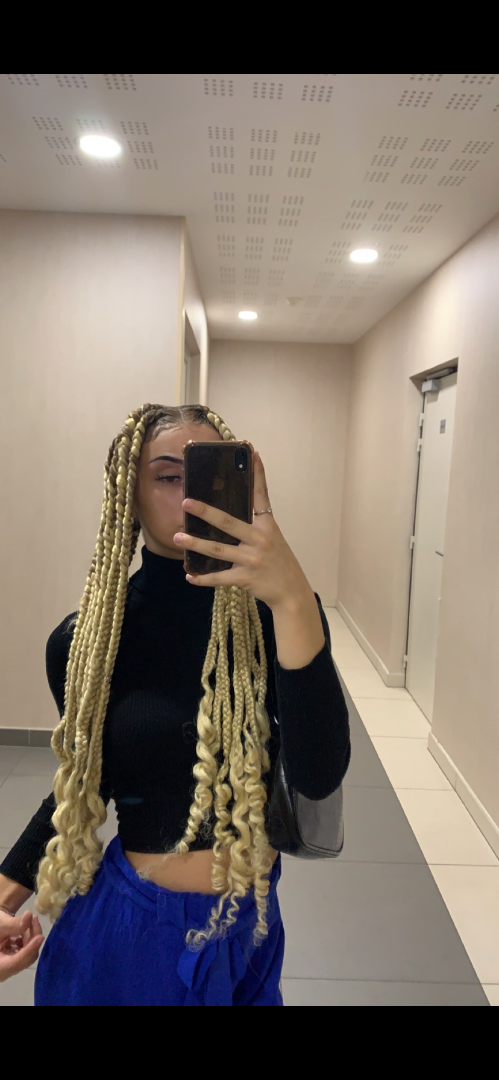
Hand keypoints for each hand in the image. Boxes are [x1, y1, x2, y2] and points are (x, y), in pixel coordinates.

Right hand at [0, 908, 43, 981]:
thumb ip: (14, 924)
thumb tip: (29, 915)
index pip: (16, 962)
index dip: (29, 949)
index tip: (40, 937)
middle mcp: (3, 972)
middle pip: (24, 959)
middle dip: (32, 939)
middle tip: (34, 919)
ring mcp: (8, 968)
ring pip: (26, 956)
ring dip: (30, 938)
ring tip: (29, 921)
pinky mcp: (11, 962)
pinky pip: (23, 954)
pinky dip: (26, 941)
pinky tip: (23, 929)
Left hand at [173, 451, 312, 610]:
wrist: (292, 592)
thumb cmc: (279, 563)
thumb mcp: (273, 539)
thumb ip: (254, 526)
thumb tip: (227, 515)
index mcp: (267, 526)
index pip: (261, 495)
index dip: (257, 473)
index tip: (251, 452)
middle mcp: (260, 539)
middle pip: (228, 522)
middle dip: (205, 512)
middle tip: (185, 502)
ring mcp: (252, 559)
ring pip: (218, 550)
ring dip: (196, 544)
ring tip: (178, 538)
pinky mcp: (246, 578)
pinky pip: (220, 577)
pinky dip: (203, 578)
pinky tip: (190, 576)